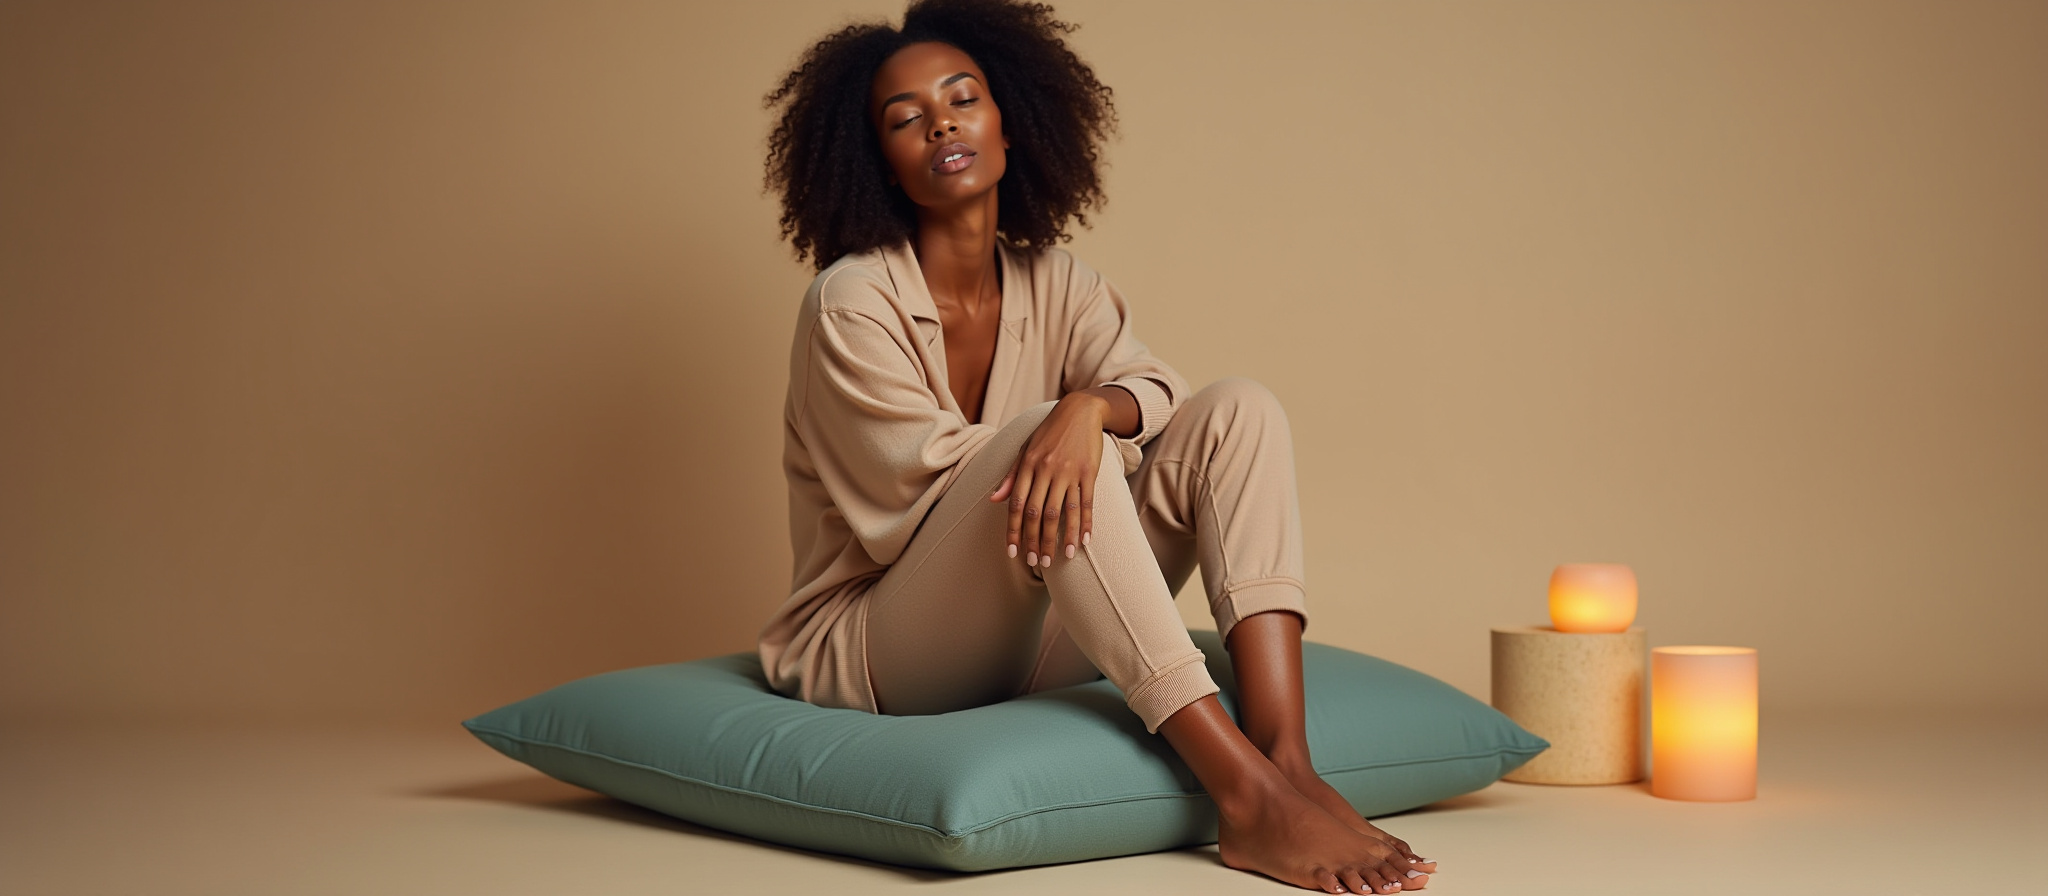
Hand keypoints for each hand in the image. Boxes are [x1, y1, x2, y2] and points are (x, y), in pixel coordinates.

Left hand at [988, 394, 1110, 567]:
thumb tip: (994, 499)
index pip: (1018, 505)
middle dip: (1037, 540)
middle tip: (1037, 562)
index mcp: (1028, 465)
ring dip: (1060, 537)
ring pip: (1063, 511)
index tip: (1013, 552)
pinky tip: (1083, 540)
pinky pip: (1086, 502)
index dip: (1014, 531)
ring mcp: (1069, 471)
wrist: (1080, 410)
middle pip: (1040, 513)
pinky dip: (1085, 523)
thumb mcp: (1025, 449)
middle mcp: (1047, 470)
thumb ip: (1011, 476)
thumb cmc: (1048, 432)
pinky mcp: (1089, 472)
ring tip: (1060, 558)